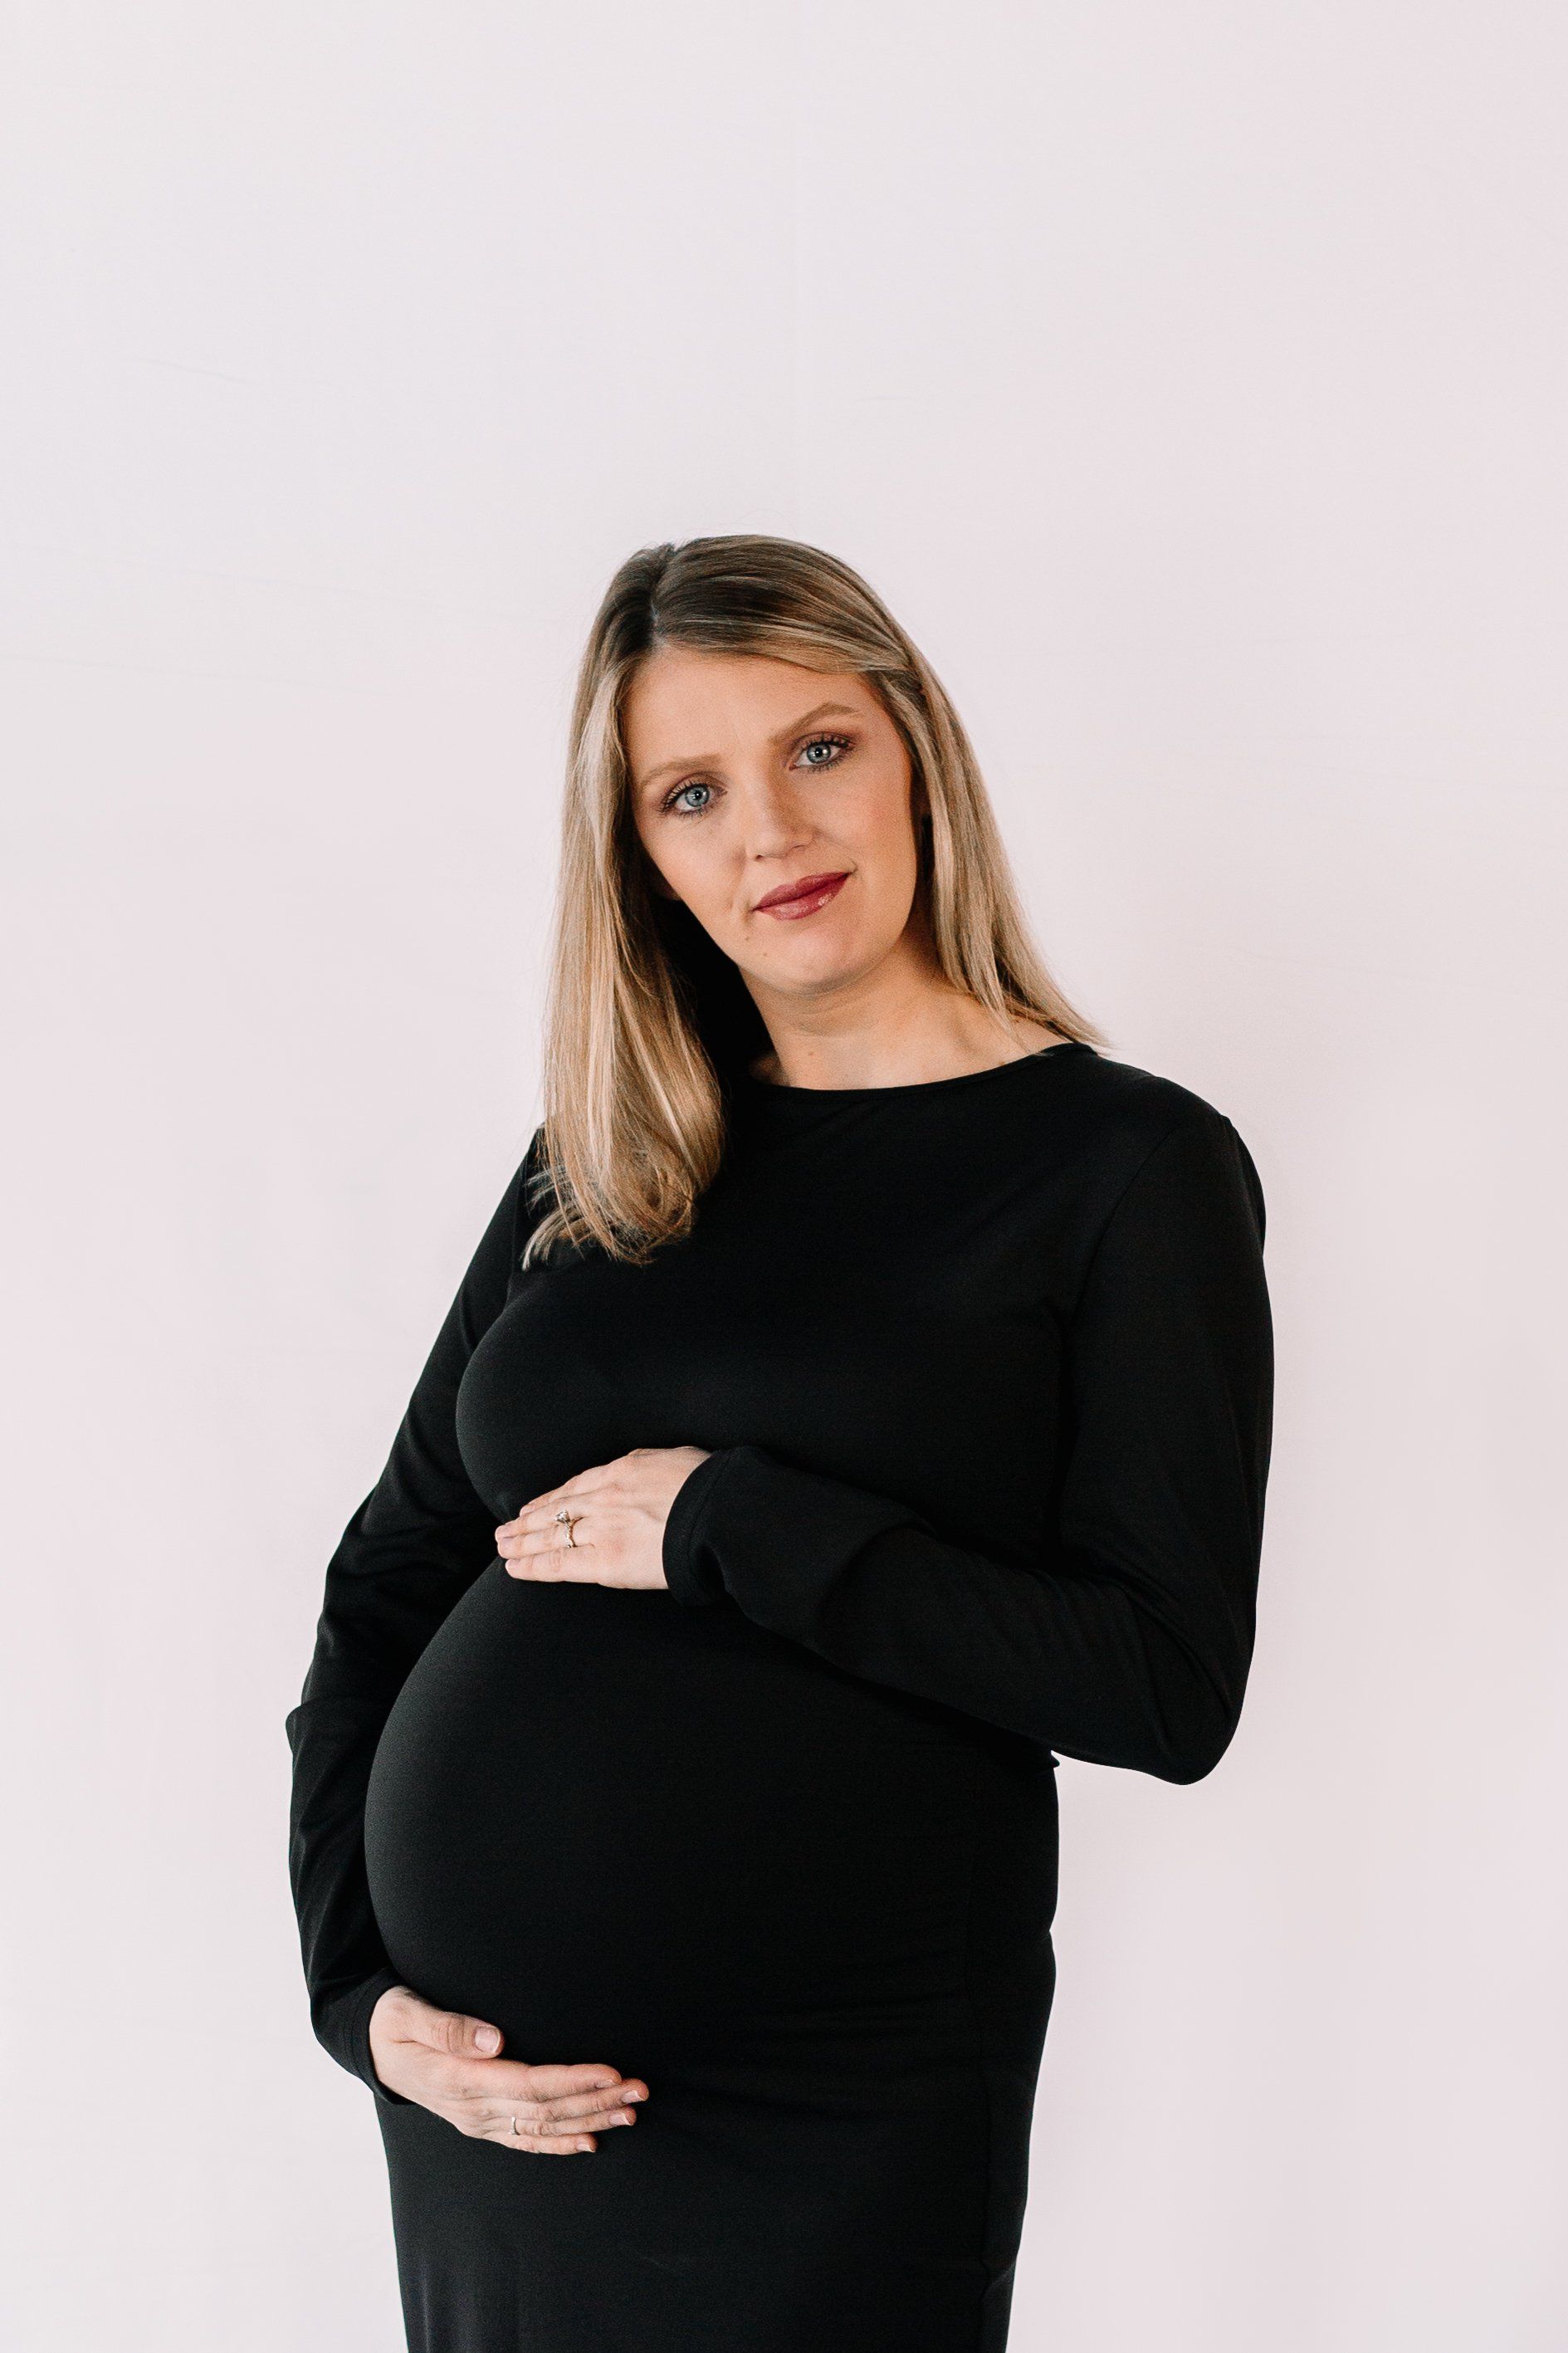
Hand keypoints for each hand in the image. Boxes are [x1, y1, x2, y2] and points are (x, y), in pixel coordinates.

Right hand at [367, 1985, 647, 2153]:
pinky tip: (589, 2141)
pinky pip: (525, 2138)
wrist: (369, 2048)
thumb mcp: (407, 2013)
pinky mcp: (480, 2122)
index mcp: (462, 2079)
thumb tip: (494, 2040)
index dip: (574, 2081)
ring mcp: (478, 2119)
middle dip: (597, 2100)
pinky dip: (559, 2142)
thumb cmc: (392, 2021)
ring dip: (590, 2119)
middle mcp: (474, 2107)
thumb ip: (448, 2027)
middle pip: (547, 2108)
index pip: (530, 2084)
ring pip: (543, 2125)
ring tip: (630, 2112)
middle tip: (640, 2091)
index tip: (612, 2072)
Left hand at [496, 1445, 711, 1589]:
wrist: (722, 1512)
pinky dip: (533, 1566)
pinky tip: (515, 1567)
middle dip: (526, 1521)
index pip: (575, 1486)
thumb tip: (651, 1468)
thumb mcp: (679, 1458)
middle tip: (505, 1530)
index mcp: (623, 1470)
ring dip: (521, 1542)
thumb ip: (655, 1464)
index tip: (532, 1506)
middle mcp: (605, 1497)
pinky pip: (560, 1565)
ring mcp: (602, 1528)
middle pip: (555, 1510)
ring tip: (502, 1547)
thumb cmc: (712, 1486)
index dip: (550, 1498)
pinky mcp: (606, 1562)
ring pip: (550, 1535)